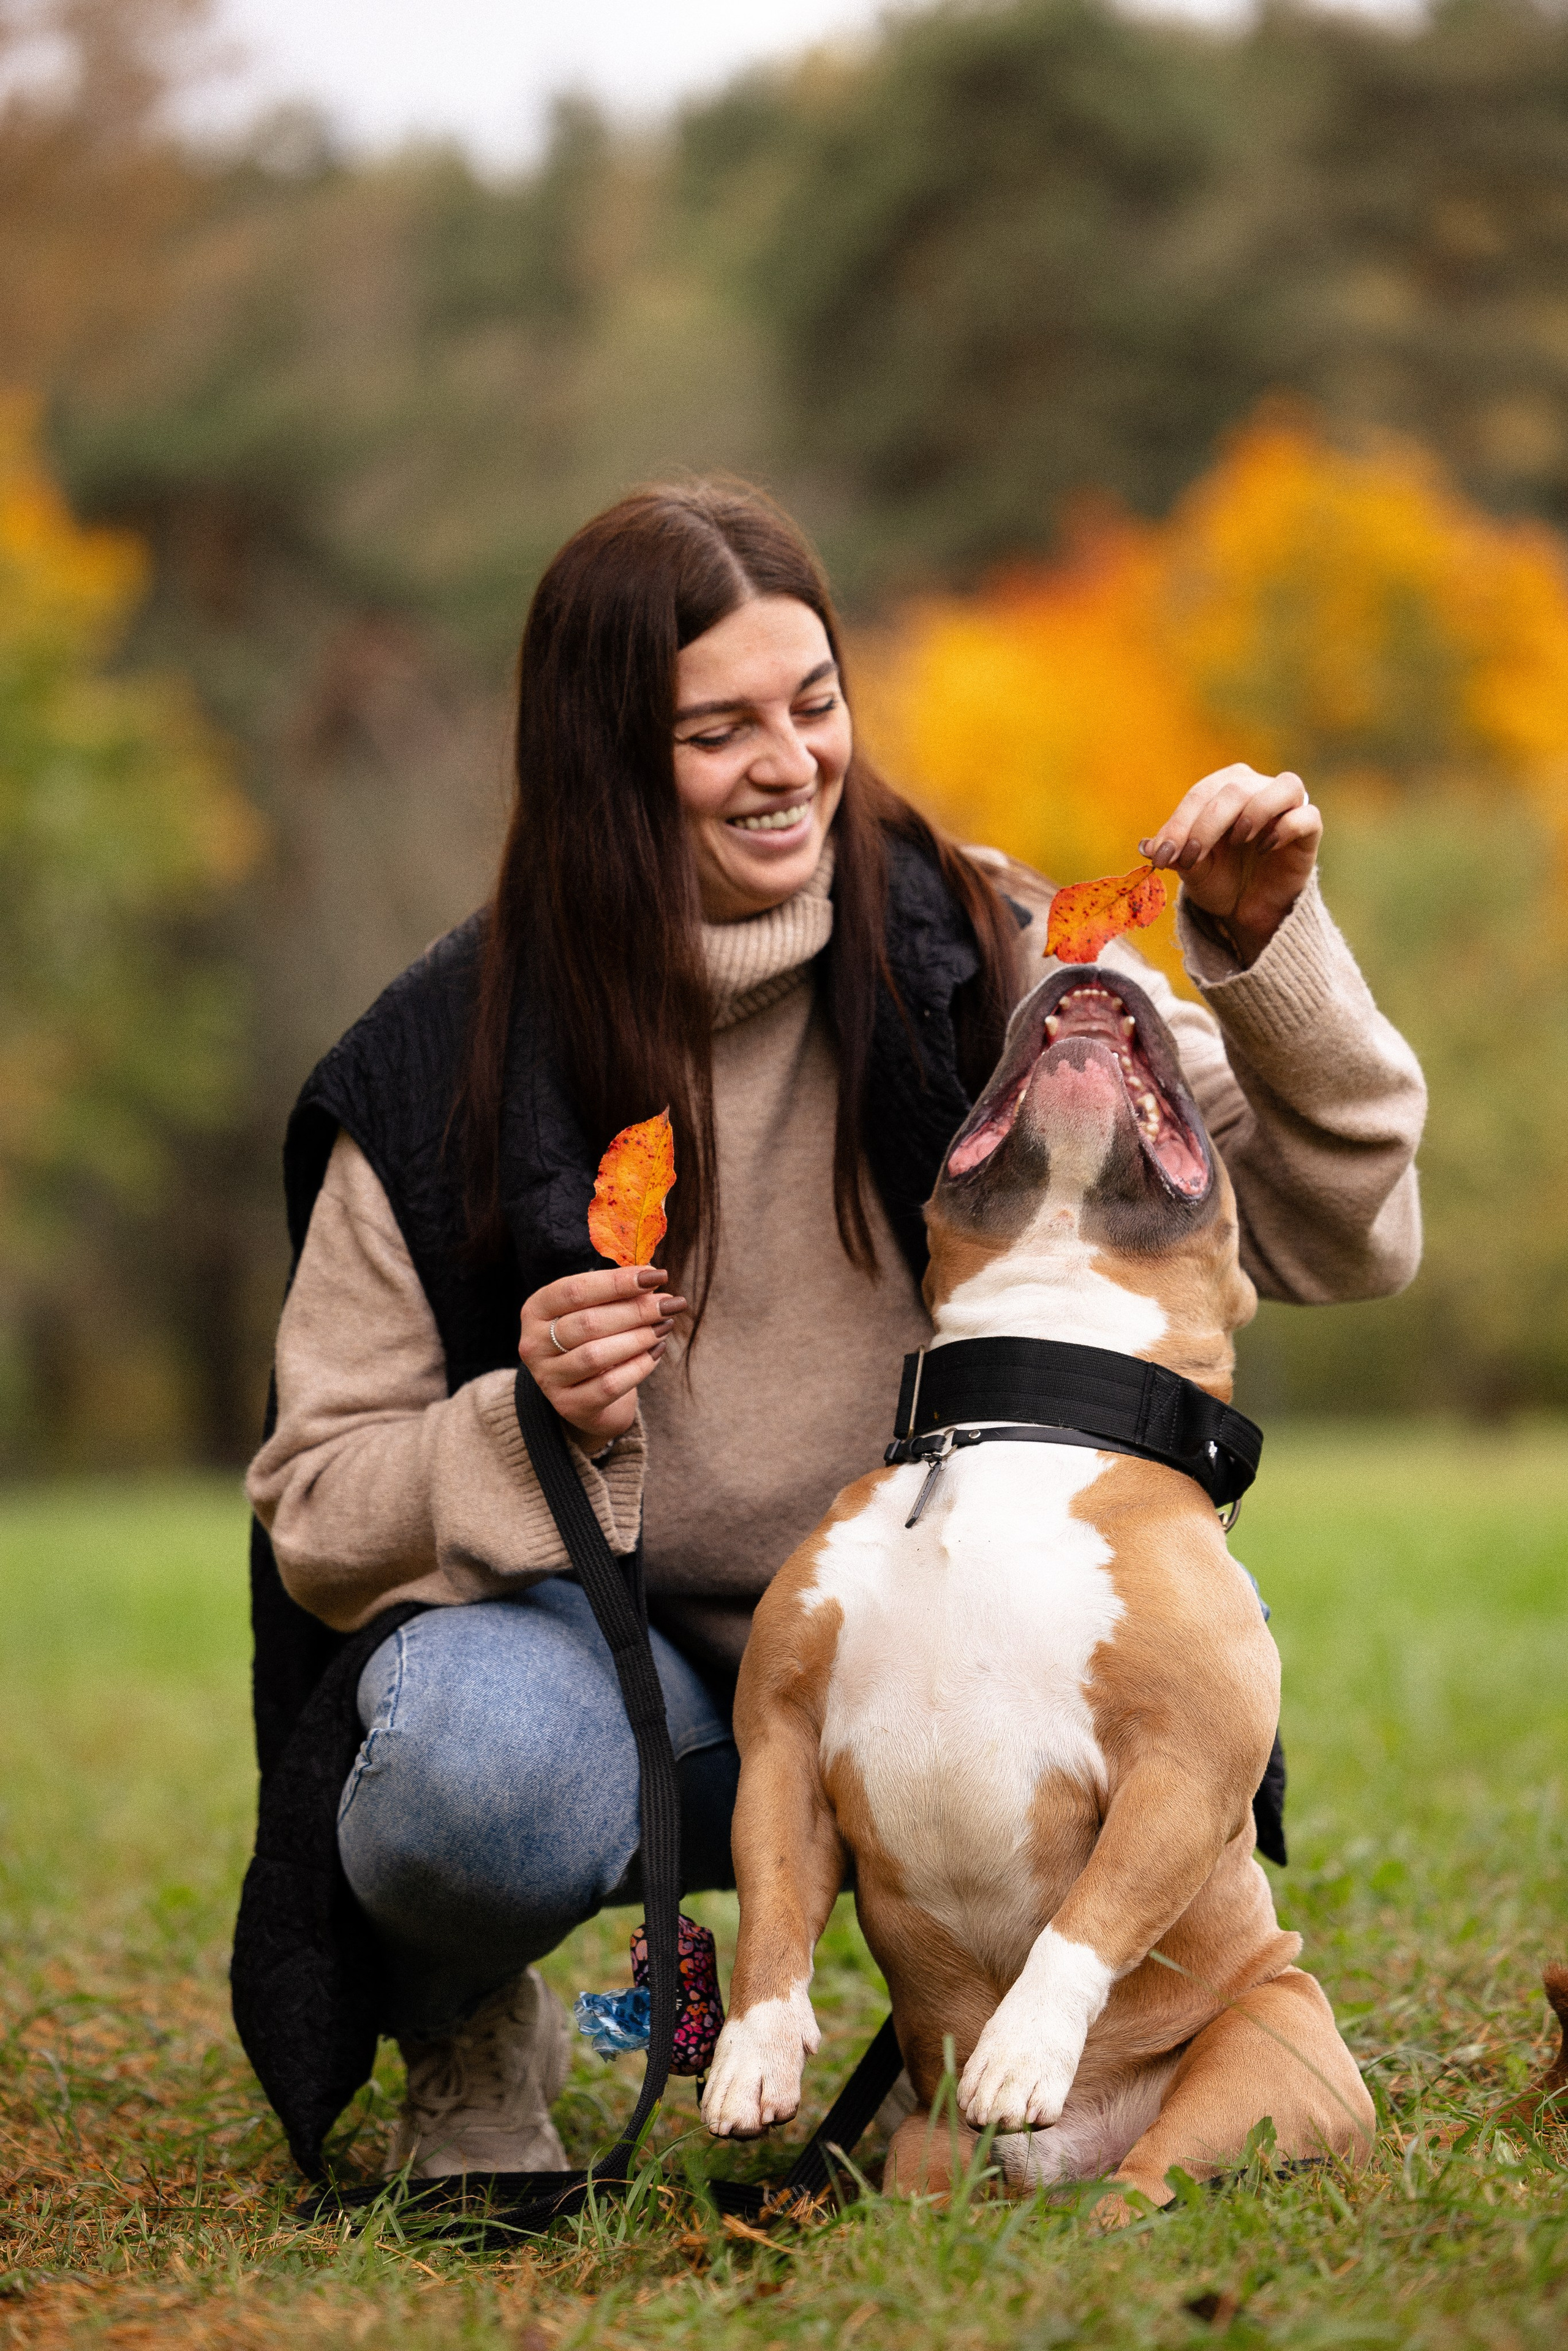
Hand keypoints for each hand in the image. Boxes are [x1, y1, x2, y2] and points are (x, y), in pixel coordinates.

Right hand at [519, 1266, 684, 1445]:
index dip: (617, 1282)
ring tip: (664, 1325)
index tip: (655, 1275)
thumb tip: (652, 1272)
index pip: (575, 1290)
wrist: (586, 1393)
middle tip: (670, 1303)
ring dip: (638, 1338)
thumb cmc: (593, 1338)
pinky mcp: (569, 1405)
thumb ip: (619, 1289)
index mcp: (536, 1309)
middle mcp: (534, 1344)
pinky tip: (656, 1351)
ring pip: (597, 1355)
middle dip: (636, 1310)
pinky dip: (638, 1366)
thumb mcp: (597, 1308)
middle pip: (588, 1323)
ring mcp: (548, 1378)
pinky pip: (610, 1385)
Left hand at [1140, 764, 1321, 966]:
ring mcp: (1288, 807)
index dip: (1179, 824)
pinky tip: (1265, 848)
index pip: (1200, 794)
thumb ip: (1175, 854)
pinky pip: (1307, 817)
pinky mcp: (1310, 831)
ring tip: (1237, 839)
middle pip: (1235, 788)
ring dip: (1255, 810)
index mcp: (1225, 788)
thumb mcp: (1193, 870)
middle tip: (1189, 858)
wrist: (1249, 909)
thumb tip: (1146, 846)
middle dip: (1206, 825)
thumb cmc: (1220, 880)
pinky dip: (1285, 828)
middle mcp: (1258, 788)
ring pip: (1284, 786)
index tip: (1160, 856)